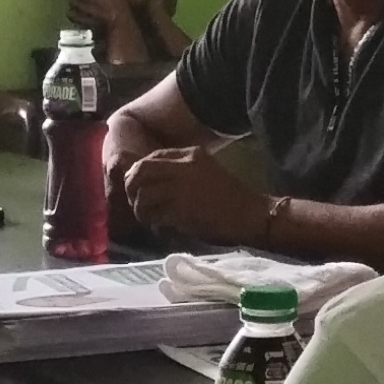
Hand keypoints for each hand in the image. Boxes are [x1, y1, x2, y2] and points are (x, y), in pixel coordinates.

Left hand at [118, 144, 266, 244]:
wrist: (252, 215)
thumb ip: (180, 172)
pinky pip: (154, 215)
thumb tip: (151, 183)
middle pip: (140, 171)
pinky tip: (160, 229)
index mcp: (190, 154)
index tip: (140, 189)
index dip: (140, 174)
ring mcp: (181, 188)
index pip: (151, 157)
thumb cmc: (230, 198)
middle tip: (136, 204)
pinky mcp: (181, 210)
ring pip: (142, 194)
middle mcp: (182, 166)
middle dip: (131, 189)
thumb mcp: (205, 172)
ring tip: (149, 219)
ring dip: (140, 210)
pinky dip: (153, 223)